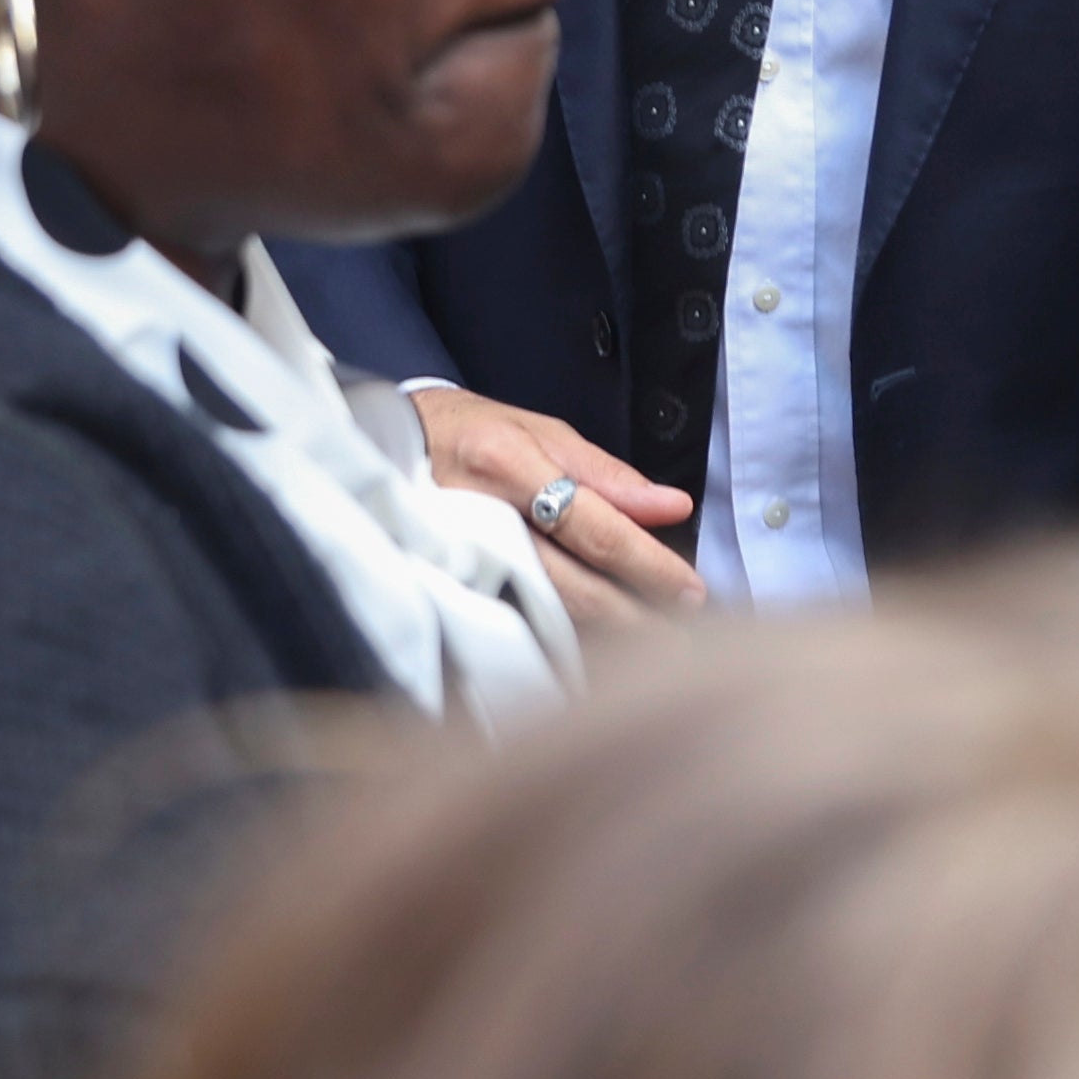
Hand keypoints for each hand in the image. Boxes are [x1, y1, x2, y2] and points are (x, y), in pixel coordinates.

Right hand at [409, 384, 703, 631]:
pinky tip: (599, 646)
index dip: (649, 565)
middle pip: (574, 587)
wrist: (386, 447)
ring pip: (548, 617)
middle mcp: (483, 520)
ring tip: (656, 645)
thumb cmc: (471, 431)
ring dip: (608, 636)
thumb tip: (671, 507)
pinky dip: (565, 640)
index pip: (596, 529)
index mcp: (508, 466)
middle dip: (639, 618)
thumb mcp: (540, 431)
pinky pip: (519, 626)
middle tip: (688, 637)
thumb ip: (606, 475)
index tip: (691, 590)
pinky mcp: (450, 591)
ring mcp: (461, 563)